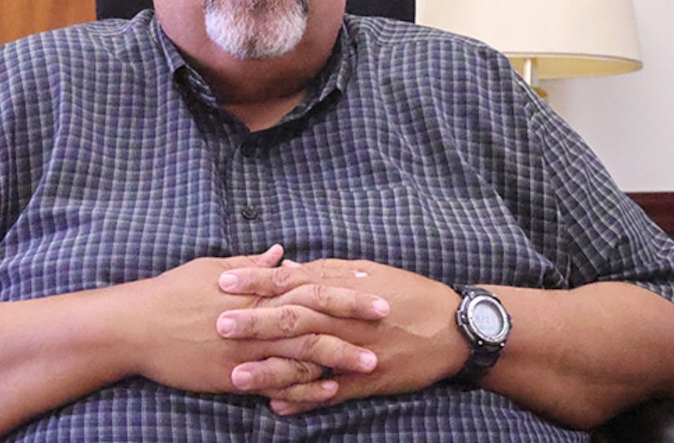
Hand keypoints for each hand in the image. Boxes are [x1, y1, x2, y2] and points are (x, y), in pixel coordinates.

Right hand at [128, 246, 384, 398]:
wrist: (134, 327)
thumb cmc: (172, 292)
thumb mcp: (212, 269)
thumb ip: (251, 265)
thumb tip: (281, 253)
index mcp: (255, 289)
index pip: (311, 285)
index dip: (345, 290)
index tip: (375, 289)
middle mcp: (256, 317)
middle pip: (315, 317)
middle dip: (353, 321)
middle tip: (389, 322)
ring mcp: (247, 349)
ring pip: (302, 353)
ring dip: (339, 358)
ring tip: (372, 363)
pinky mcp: (233, 375)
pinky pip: (276, 384)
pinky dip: (304, 388)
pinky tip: (328, 391)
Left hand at [216, 258, 467, 413]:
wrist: (455, 328)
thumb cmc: (410, 294)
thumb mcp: (369, 272)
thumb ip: (327, 272)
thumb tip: (290, 267)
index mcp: (343, 287)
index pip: (292, 282)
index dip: (257, 282)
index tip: (223, 282)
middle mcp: (345, 318)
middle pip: (294, 319)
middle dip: (255, 323)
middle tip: (218, 324)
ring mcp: (356, 351)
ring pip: (307, 361)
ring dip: (271, 369)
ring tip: (236, 376)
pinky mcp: (369, 380)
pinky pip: (331, 392)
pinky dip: (304, 400)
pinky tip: (276, 406)